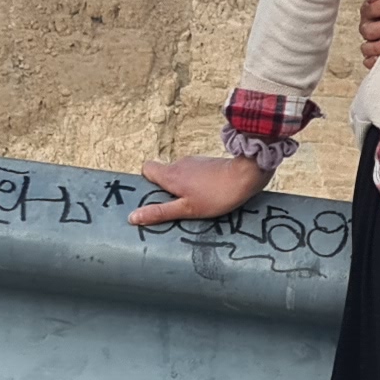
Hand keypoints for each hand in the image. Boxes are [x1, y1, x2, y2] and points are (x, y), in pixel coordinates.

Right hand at [130, 152, 266, 226]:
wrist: (247, 175)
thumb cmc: (216, 194)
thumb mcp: (186, 209)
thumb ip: (160, 212)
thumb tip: (132, 217)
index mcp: (170, 174)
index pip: (146, 168)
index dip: (146, 182)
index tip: (153, 198)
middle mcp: (180, 164)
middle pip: (164, 174)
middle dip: (166, 191)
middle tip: (174, 208)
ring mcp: (195, 162)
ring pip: (180, 175)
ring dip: (183, 189)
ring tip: (194, 206)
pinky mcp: (209, 164)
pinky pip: (194, 175)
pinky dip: (196, 185)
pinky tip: (207, 197)